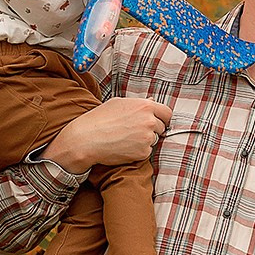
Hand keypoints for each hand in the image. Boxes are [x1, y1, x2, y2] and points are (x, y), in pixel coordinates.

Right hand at [44, 97, 172, 172]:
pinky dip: (138, 151)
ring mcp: (147, 138)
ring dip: (144, 141)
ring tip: (125, 138)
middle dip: (151, 130)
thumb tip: (152, 101)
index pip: (167, 113)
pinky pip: (146, 152)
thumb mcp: (118, 103)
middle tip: (133, 131)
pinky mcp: (143, 152)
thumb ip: (138, 103)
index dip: (162, 118)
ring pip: (153, 140)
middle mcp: (149, 121)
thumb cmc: (100, 119)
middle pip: (161, 127)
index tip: (156, 121)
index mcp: (145, 106)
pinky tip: (124, 147)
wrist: (87, 139)